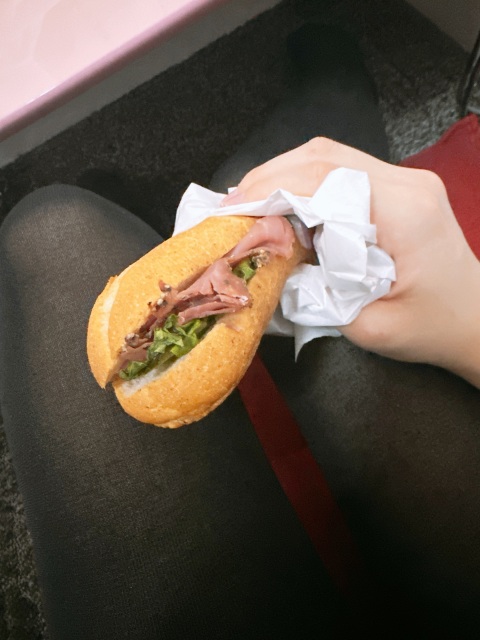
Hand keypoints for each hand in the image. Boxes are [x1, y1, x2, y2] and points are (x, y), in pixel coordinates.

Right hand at [222, 138, 479, 387]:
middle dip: (267, 177)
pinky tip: (280, 204)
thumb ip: (314, 292)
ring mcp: (405, 180)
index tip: (232, 212)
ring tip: (247, 204)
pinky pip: (341, 172)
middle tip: (228, 207)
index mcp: (404, 212)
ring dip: (282, 176)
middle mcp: (407, 183)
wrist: (475, 321)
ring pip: (328, 157)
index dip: (270, 190)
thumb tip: (268, 261)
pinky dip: (302, 184)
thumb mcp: (367, 325)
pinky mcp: (397, 188)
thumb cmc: (432, 329)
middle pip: (322, 156)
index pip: (324, 179)